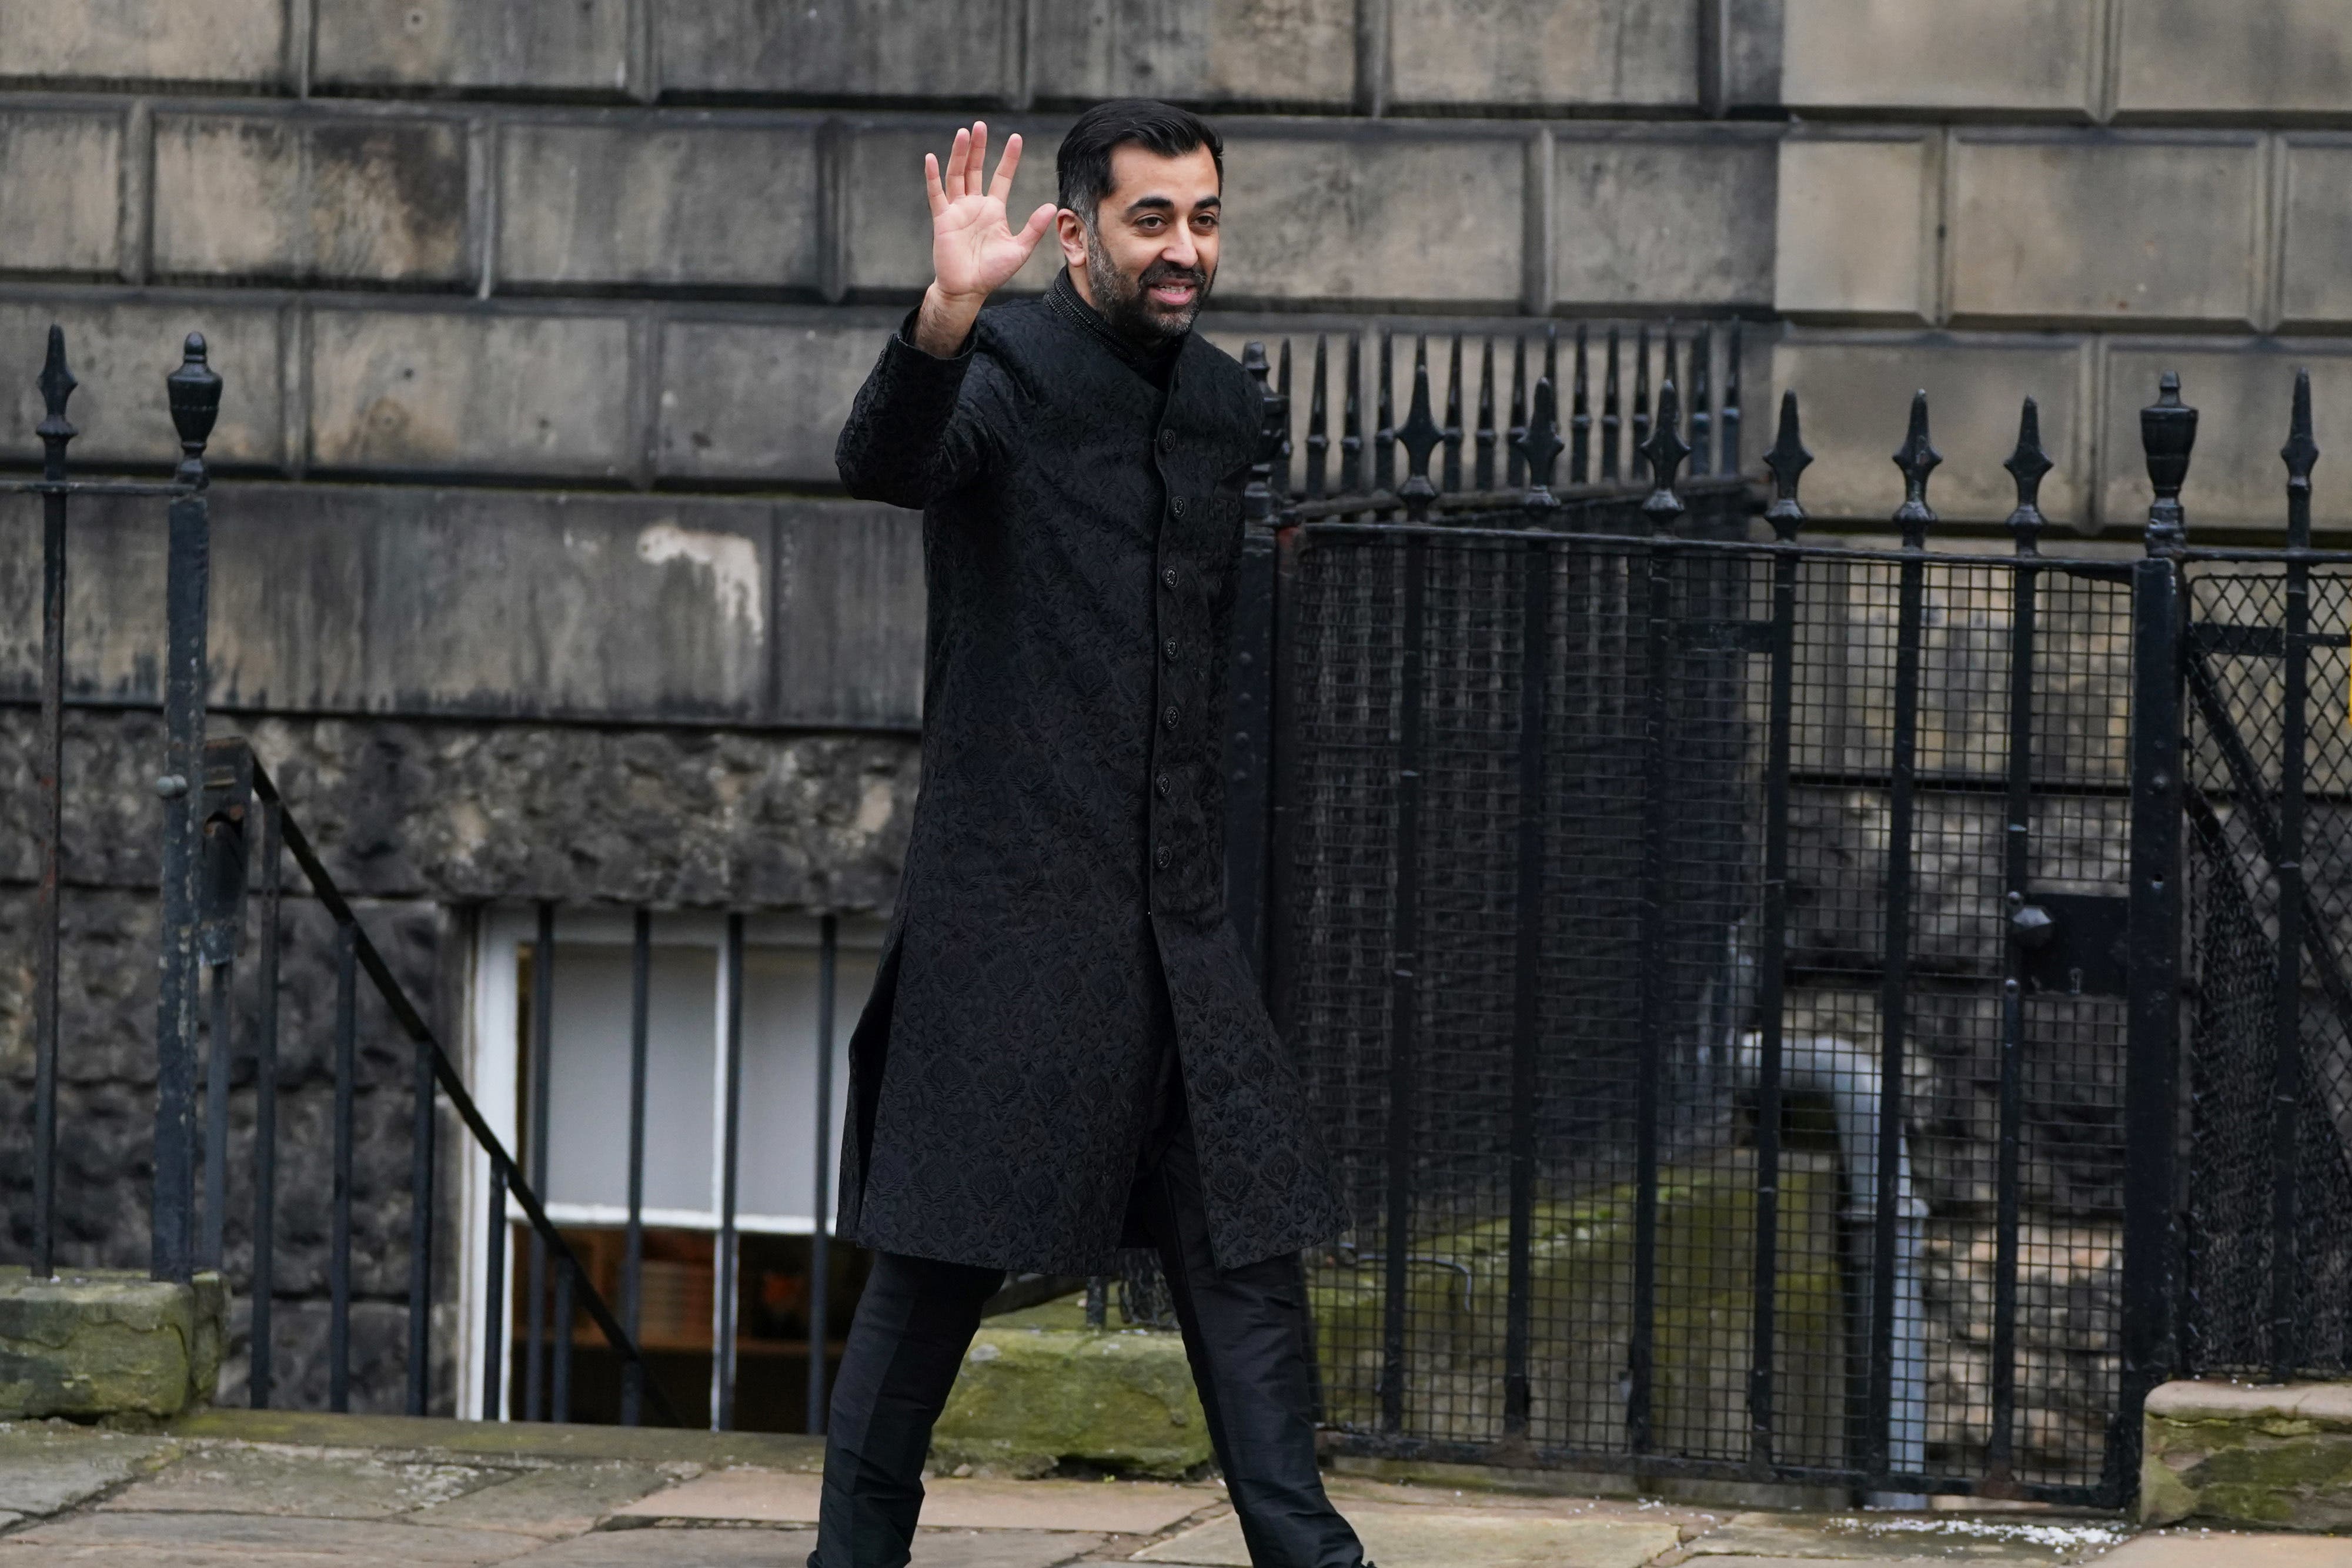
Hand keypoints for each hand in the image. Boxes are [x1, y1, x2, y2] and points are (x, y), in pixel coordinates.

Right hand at [913, 122, 1057, 356]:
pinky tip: (931, 158)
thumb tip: (1052, 206)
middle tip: (980, 125)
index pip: (1001, 177)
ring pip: (956, 175)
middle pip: (975, 169)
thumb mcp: (1019, 249)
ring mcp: (957, 210)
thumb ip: (1034, 228)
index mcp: (993, 209)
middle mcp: (974, 205)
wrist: (968, 290)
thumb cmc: (992, 272)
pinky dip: (932, 176)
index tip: (1016, 138)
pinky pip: (936, 194)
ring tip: (963, 133)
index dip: (1008, 158)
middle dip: (978, 147)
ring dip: (959, 154)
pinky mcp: (942, 219)